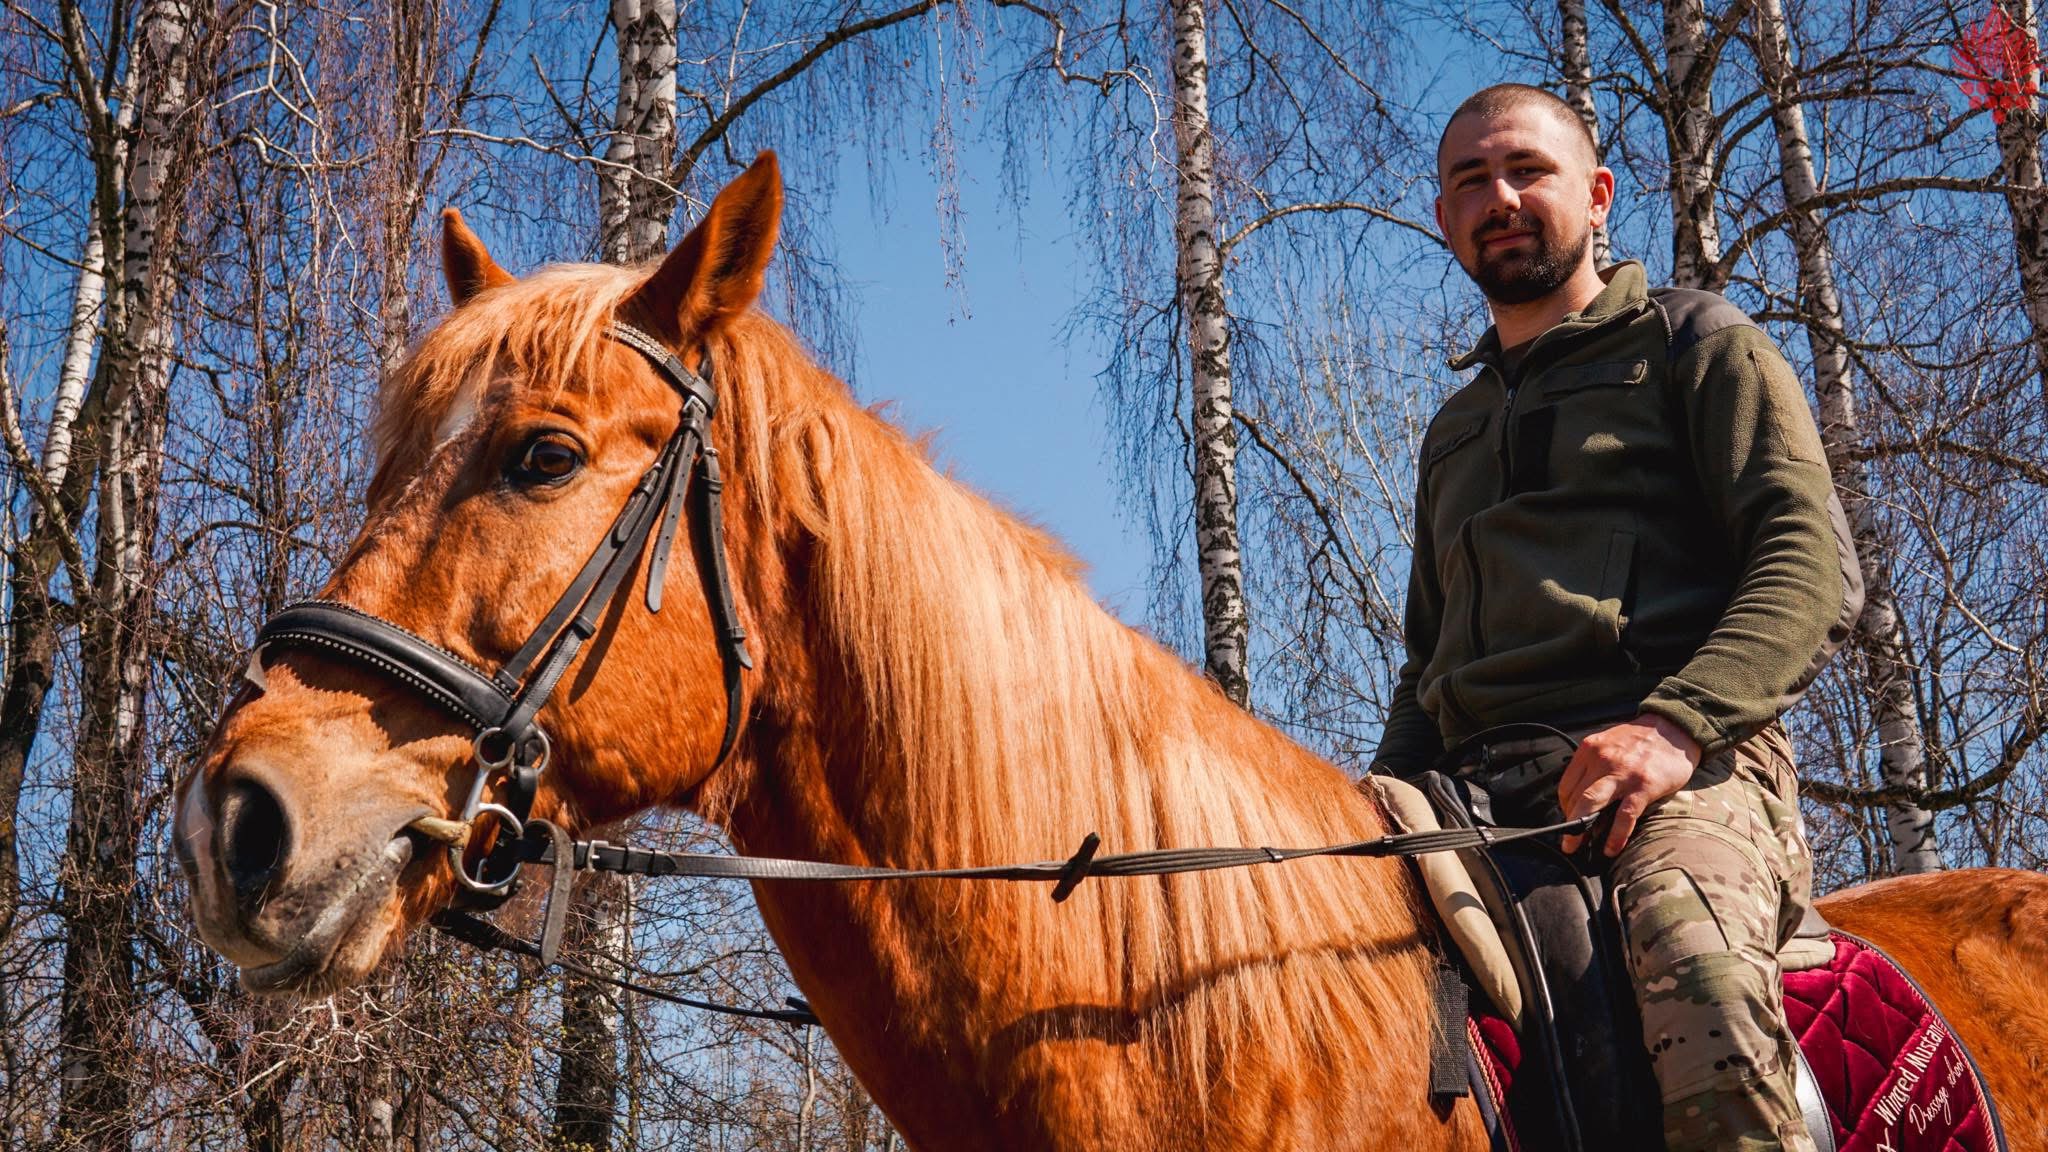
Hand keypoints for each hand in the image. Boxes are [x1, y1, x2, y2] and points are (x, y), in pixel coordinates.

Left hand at [1556, 713, 1700, 856]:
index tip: (1571, 820)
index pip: (1566, 785)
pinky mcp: (1643, 786)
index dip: (1565, 807)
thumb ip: (1593, 765)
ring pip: (1592, 804)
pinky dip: (1615, 835)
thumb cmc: (1640, 741)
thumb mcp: (1609, 744)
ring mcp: (1622, 773)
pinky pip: (1624, 815)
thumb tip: (1581, 797)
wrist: (1675, 728)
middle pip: (1574, 796)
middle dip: (1567, 823)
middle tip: (1567, 842)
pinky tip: (1611, 848)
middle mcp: (1602, 759)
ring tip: (1576, 847)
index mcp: (1590, 749)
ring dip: (1580, 830)